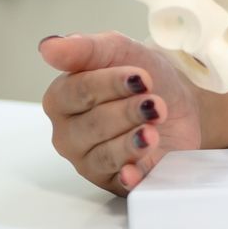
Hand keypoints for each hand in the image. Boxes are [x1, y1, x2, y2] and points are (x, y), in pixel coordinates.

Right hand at [40, 33, 202, 195]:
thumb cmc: (141, 77)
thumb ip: (85, 49)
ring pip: (105, 155)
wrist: (180, 103)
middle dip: (128, 113)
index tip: (141, 77)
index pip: (77, 92)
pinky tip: (134, 171)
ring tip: (153, 130)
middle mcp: (69, 134)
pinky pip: (120, 183)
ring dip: (133, 141)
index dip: (110, 84)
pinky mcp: (117, 181)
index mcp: (61, 99)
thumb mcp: (119, 52)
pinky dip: (128, 177)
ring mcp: (91, 160)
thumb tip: (47, 46)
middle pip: (92, 126)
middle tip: (155, 104)